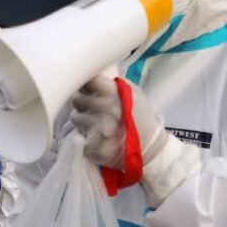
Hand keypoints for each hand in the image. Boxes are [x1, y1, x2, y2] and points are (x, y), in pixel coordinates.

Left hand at [71, 76, 200, 206]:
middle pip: (77, 100)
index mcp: (112, 93)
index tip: (88, 90)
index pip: (87, 81)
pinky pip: (79, 137)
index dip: (86, 86)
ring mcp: (95, 129)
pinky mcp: (91, 147)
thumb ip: (112, 85)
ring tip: (96, 125)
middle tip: (93, 110)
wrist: (151, 150)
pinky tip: (99, 139)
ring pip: (75, 118)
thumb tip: (92, 76)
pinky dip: (86, 138)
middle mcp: (102, 109)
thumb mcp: (134, 94)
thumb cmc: (142, 119)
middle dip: (84, 104)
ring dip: (83, 121)